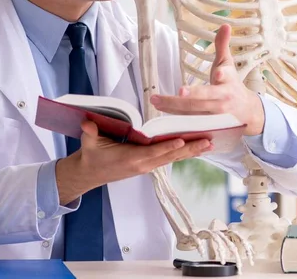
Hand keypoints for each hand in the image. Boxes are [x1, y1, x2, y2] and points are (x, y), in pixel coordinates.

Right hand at [55, 121, 212, 204]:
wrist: (89, 173)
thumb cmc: (91, 157)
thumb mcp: (88, 144)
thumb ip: (89, 133)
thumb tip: (87, 124)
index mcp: (131, 159)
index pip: (153, 152)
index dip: (167, 146)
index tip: (182, 140)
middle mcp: (143, 164)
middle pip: (170, 156)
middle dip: (189, 149)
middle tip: (208, 142)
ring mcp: (147, 165)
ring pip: (173, 157)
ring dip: (191, 151)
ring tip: (209, 144)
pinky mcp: (148, 164)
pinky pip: (169, 158)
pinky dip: (182, 152)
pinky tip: (195, 148)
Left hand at [149, 24, 264, 135]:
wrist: (246, 112)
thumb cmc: (231, 85)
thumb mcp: (229, 64)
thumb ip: (223, 45)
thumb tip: (225, 24)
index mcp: (228, 82)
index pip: (226, 77)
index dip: (222, 75)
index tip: (219, 73)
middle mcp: (223, 100)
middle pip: (205, 99)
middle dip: (191, 96)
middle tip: (179, 91)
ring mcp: (215, 116)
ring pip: (194, 113)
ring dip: (174, 108)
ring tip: (156, 101)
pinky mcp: (208, 127)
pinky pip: (190, 124)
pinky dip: (176, 120)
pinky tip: (160, 112)